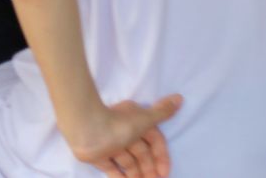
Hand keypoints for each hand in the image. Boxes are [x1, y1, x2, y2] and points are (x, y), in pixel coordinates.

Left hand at [67, 96, 181, 176]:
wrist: (85, 128)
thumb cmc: (118, 123)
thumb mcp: (145, 118)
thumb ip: (162, 111)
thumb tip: (180, 97)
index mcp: (135, 122)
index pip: (153, 141)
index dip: (161, 157)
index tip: (164, 173)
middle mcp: (123, 133)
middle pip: (141, 154)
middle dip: (149, 168)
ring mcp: (110, 145)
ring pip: (128, 162)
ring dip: (137, 175)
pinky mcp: (98, 156)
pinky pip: (111, 169)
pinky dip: (119, 177)